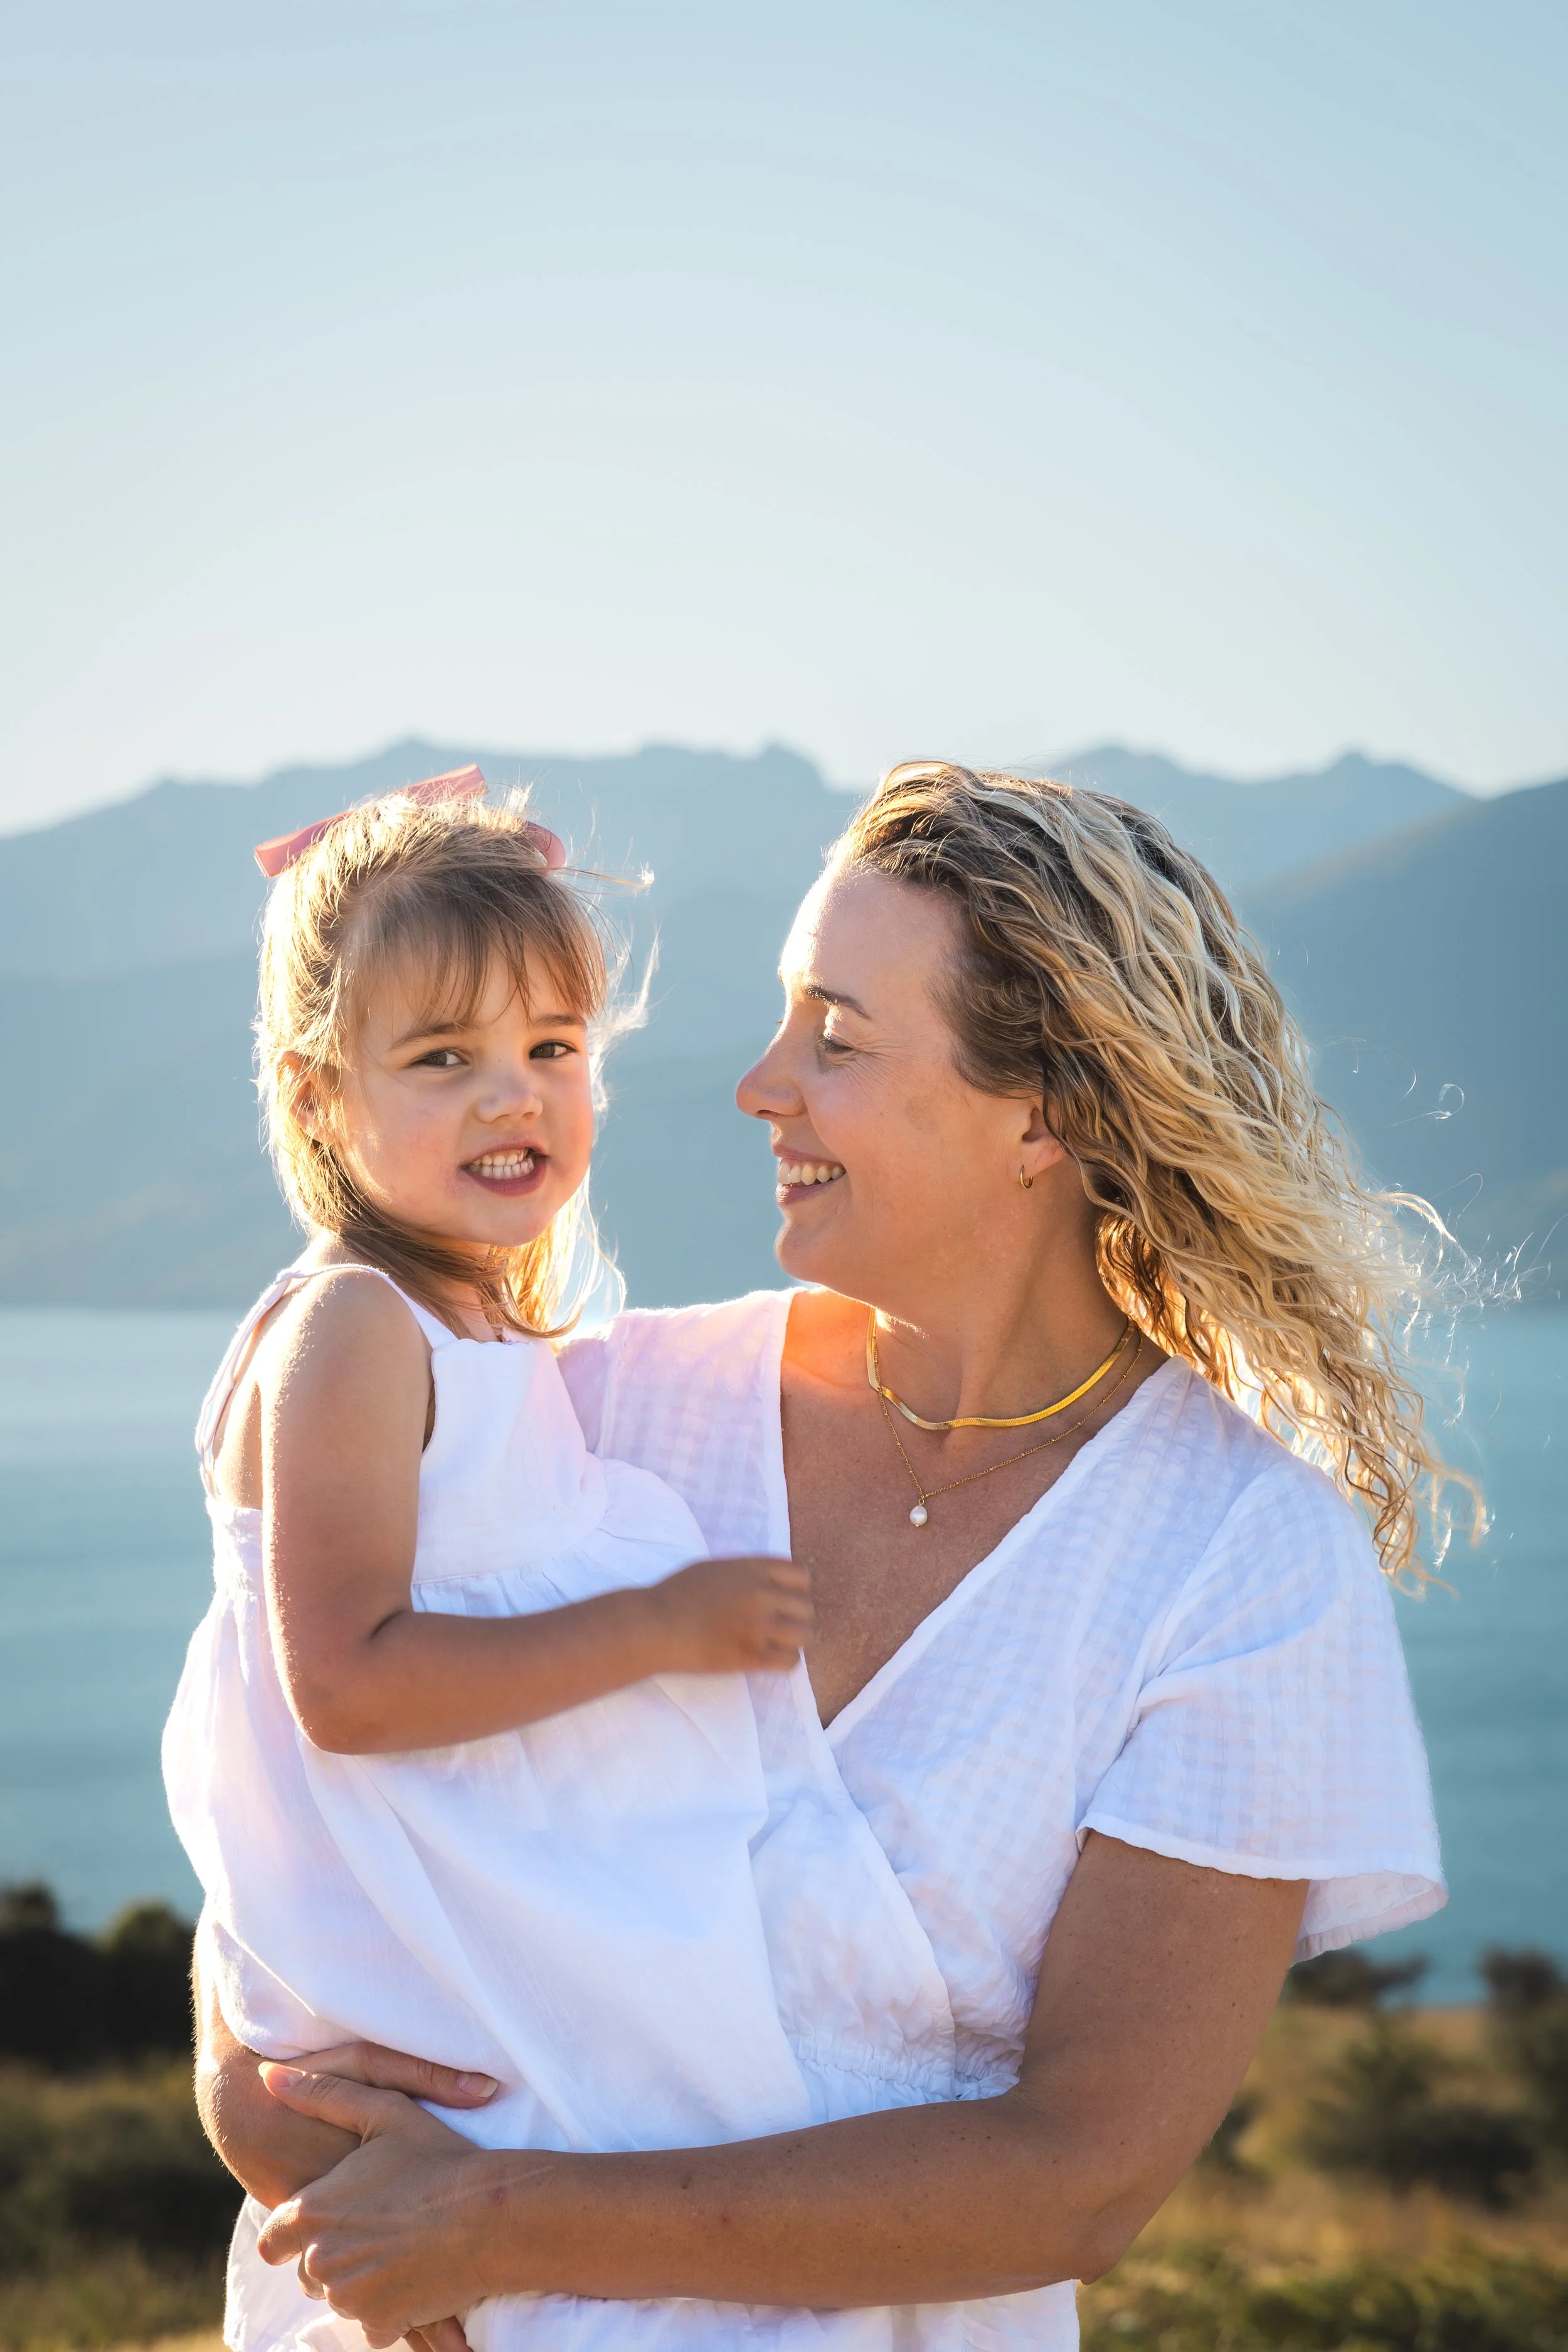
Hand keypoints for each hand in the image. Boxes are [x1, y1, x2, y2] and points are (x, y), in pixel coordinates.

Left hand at [256, 2064, 520, 2348]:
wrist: (491, 2215)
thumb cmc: (437, 2158)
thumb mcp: (383, 2112)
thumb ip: (321, 2094)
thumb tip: (269, 2077)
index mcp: (313, 2212)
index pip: (273, 2239)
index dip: (293, 2231)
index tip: (323, 2221)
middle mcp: (320, 2260)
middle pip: (308, 2269)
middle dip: (334, 2253)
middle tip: (376, 2228)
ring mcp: (349, 2297)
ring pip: (339, 2295)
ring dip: (359, 2279)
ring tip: (399, 2247)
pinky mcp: (380, 2324)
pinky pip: (371, 2324)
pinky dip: (387, 2307)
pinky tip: (414, 2275)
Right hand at [648, 1554, 813, 1672]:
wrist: (654, 1625)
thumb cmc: (677, 1593)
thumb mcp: (716, 1568)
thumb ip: (746, 1572)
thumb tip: (770, 1582)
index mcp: (753, 1569)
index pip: (801, 1575)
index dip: (796, 1589)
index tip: (784, 1599)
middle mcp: (761, 1594)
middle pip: (806, 1608)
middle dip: (795, 1618)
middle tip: (779, 1626)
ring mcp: (758, 1626)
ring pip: (804, 1636)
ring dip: (794, 1641)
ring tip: (778, 1644)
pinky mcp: (750, 1656)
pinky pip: (790, 1661)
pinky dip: (785, 1661)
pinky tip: (771, 1659)